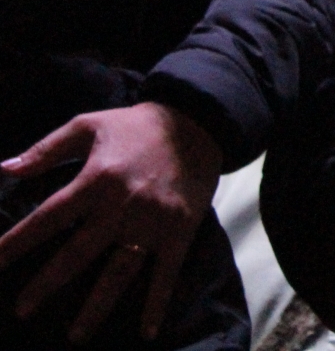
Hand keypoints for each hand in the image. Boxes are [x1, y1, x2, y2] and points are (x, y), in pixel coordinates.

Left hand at [0, 102, 221, 342]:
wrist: (198, 122)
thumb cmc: (136, 125)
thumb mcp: (88, 125)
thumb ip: (46, 149)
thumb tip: (4, 170)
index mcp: (97, 178)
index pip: (48, 218)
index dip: (17, 242)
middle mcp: (122, 204)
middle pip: (78, 253)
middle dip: (47, 283)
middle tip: (23, 309)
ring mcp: (153, 221)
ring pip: (119, 271)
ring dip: (96, 306)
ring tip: (75, 335)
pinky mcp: (179, 230)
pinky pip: (166, 272)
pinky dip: (157, 303)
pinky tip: (147, 331)